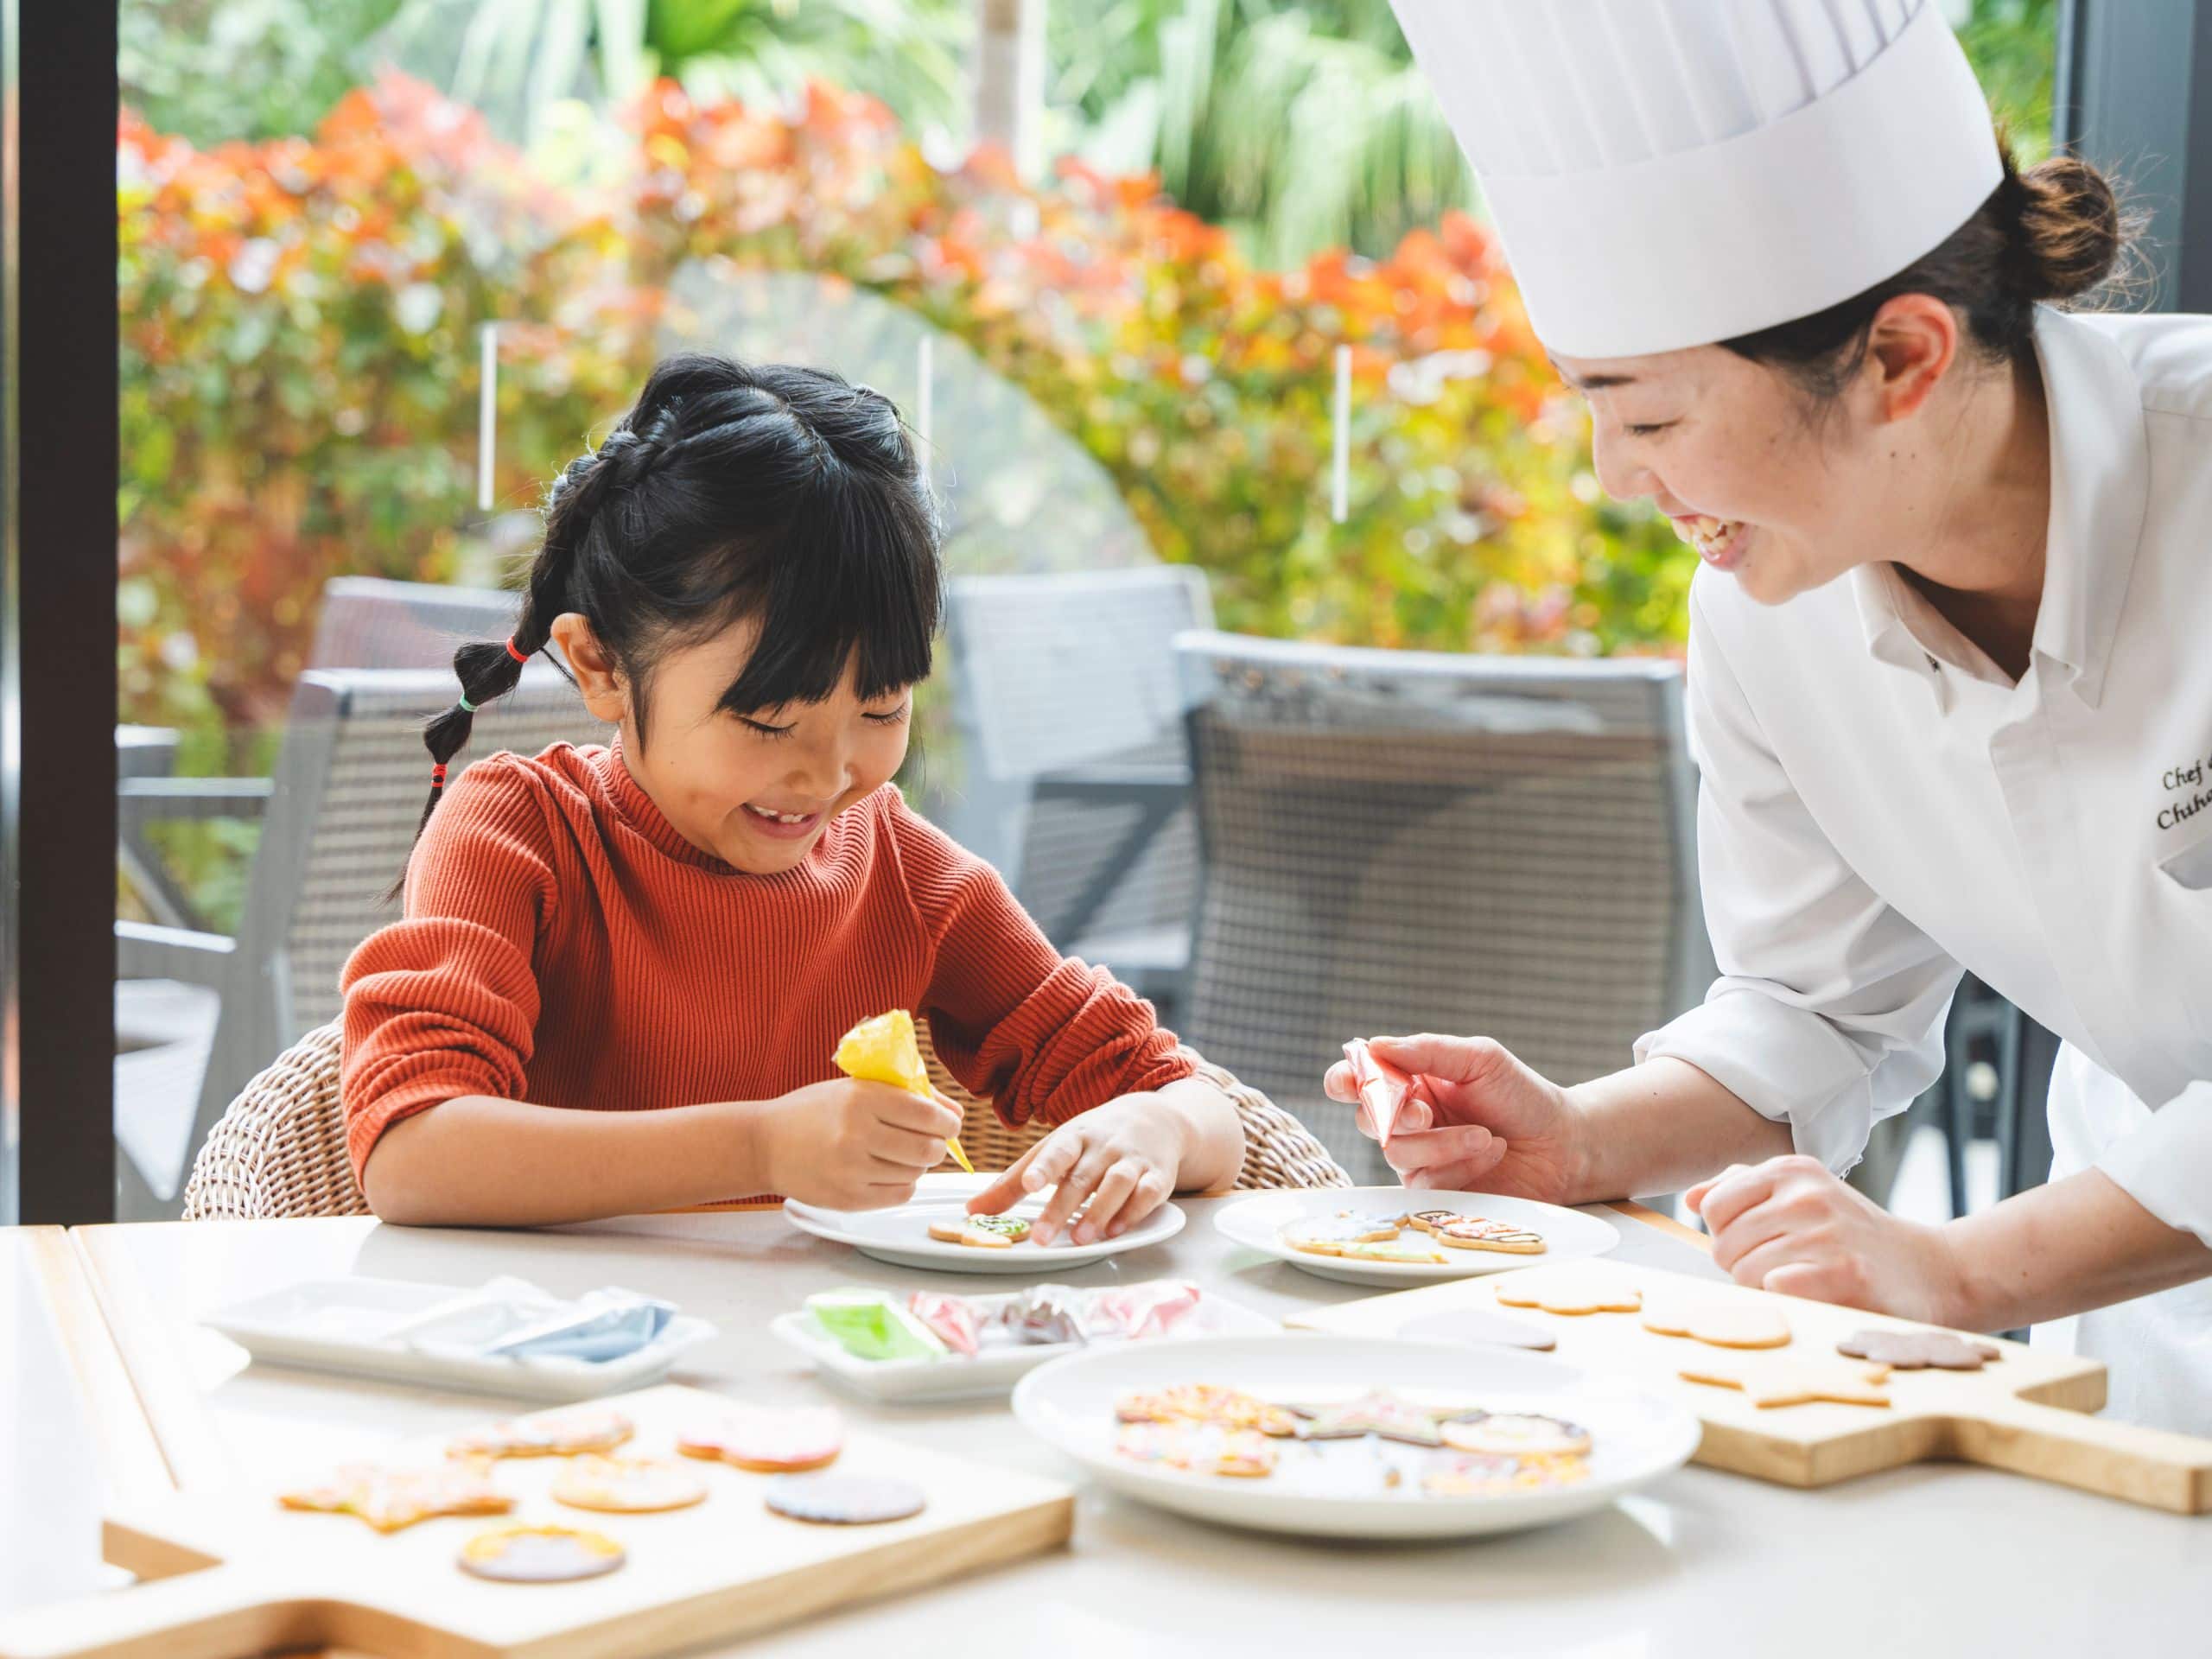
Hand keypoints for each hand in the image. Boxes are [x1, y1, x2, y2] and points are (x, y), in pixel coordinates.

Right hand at [757, 1078, 959, 1210]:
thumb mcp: (856, 1088)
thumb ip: (907, 1095)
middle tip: (928, 1141)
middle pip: (928, 1149)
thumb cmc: (816, 1110)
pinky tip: (887, 1171)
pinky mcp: (848, 1199)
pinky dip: (903, 1183)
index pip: (927, 1115)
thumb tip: (955, 1113)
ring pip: (916, 1173)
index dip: (948, 1122)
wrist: (765, 1144)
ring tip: (900, 1154)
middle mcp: (857, 1134)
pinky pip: (900, 1194)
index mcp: (862, 1098)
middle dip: (936, 1145)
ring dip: (917, 1165)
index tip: (949, 1124)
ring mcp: (852, 1171)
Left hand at [966, 1093, 1184, 1244]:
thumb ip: (1014, 1181)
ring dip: (1100, 1211)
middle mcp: (1104, 1147)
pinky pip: (1148, 1194)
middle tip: (1041, 1237)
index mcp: (1074, 1137)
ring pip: (1117, 1183)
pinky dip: (1134, 1212)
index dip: (1044, 1167)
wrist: (1155, 1119)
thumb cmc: (1094, 1139)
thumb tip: (973, 1210)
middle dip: (1061, 1207)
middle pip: (1082, 1177)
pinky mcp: (1158, 1176)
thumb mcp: (1055, 1149)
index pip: (1057, 1150)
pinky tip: (1117, 1231)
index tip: (1030, 1183)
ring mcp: (1133, 1160)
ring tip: (1080, 1238)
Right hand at [1323, 1034, 1585, 1201]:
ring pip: (1396, 1152)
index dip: (1343, 1080)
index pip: (1358, 1079)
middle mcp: (1406, 1118)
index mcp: (1410, 1080)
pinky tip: (1489, 1154)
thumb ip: (1428, 1050)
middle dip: (1394, 1115)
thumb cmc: (1521, 1096)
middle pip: (1367, 1118)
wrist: (1561, 1145)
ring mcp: (1418, 1156)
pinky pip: (1423, 1181)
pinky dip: (1459, 1166)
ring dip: (1442, 1143)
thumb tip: (1375, 1045)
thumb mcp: (1480, 1058)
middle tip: (1426, 1113)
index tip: (1351, 1083)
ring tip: (1485, 1136)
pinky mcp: (1434, 1189)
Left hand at [1685, 1155, 1966, 1325]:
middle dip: (1744, 1267)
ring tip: (1804, 1282)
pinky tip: (1816, 1295)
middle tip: (1787, 1269)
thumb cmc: (1853, 1235)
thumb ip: (1743, 1190)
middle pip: (1724, 1245)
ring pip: (1745, 1273)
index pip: (1713, 1206)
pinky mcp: (1842, 1273)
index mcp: (1790, 1170)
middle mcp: (1805, 1194)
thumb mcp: (1802, 1195)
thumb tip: (1689, 1199)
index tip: (1761, 1243)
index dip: (1728, 1235)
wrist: (1931, 1270)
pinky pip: (1774, 1289)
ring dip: (1766, 1289)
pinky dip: (1788, 1299)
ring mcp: (1824, 1231)